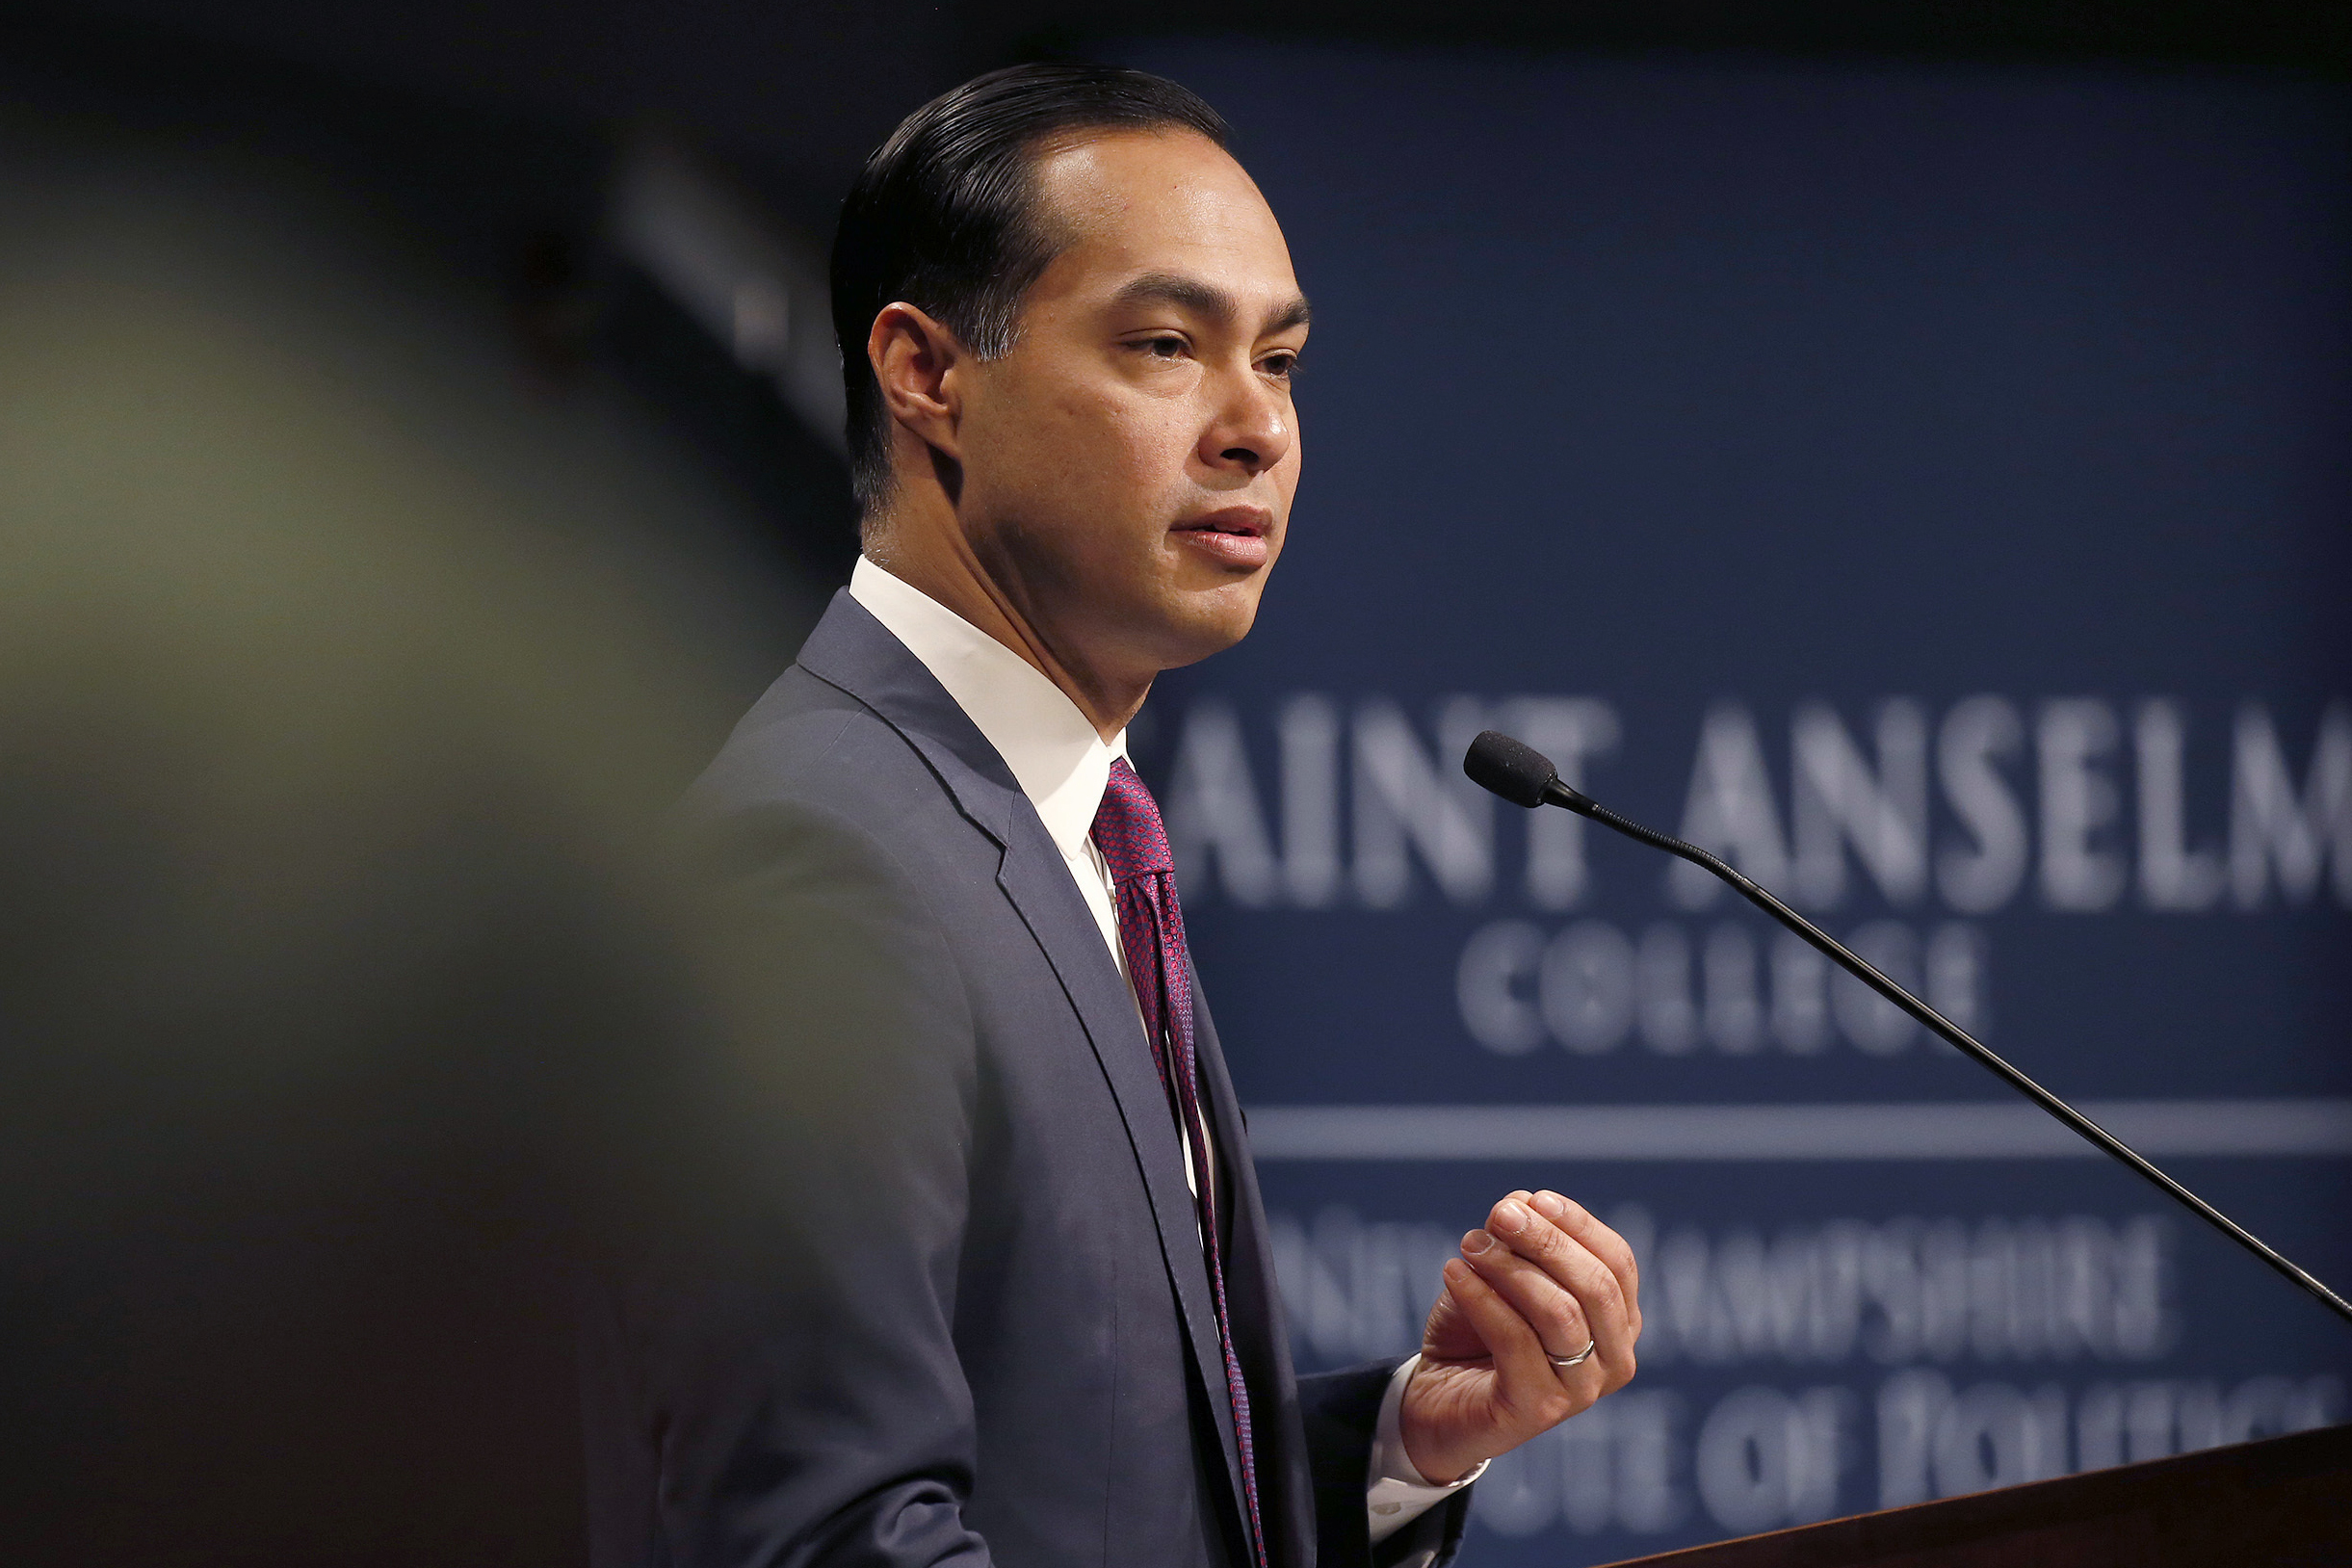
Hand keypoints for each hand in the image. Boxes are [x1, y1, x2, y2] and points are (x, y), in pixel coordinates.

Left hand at [1397, 1188, 1641, 1484]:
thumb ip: (1516, 1240)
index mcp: (1619, 1322)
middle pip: (1595, 1286)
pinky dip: (1482, 1298)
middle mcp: (1614, 1360)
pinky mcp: (1537, 1410)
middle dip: (1546, 1241)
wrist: (1437, 1399)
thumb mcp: (1499, 1275)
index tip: (1533, 1198)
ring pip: (1560, 1313)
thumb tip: (1520, 1202)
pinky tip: (1453, 1271)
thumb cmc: (1478, 1331)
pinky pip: (1515, 1341)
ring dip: (1511, 1268)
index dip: (1578, 1225)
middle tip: (1499, 1215)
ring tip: (1470, 1244)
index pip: (1617, 1263)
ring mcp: (1581, 1391)